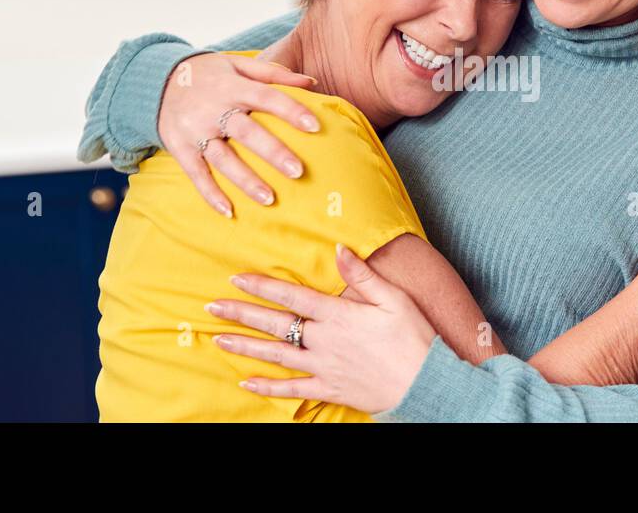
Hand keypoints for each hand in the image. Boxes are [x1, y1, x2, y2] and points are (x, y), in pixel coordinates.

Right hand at [158, 51, 318, 216]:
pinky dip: (210, 194)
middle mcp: (213, 109)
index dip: (291, 110)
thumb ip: (273, 73)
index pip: (266, 97)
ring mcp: (195, 130)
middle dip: (272, 152)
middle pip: (246, 132)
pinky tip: (229, 212)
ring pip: (223, 159)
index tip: (315, 126)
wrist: (155, 80)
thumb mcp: (237, 64)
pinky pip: (195, 173)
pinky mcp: (179, 147)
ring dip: (246, 181)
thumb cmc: (209, 74)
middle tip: (298, 172)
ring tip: (269, 200)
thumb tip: (313, 82)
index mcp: (231, 86)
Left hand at [206, 244, 435, 413]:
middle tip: (213, 307)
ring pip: (276, 356)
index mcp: (338, 315)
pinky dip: (268, 387)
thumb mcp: (393, 298)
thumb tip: (338, 248)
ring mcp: (323, 367)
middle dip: (242, 314)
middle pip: (275, 324)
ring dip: (245, 347)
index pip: (291, 296)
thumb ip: (362, 275)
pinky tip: (247, 382)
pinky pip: (292, 389)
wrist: (424, 383)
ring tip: (218, 340)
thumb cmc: (414, 337)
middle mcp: (324, 340)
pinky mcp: (328, 389)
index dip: (262, 286)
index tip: (236, 278)